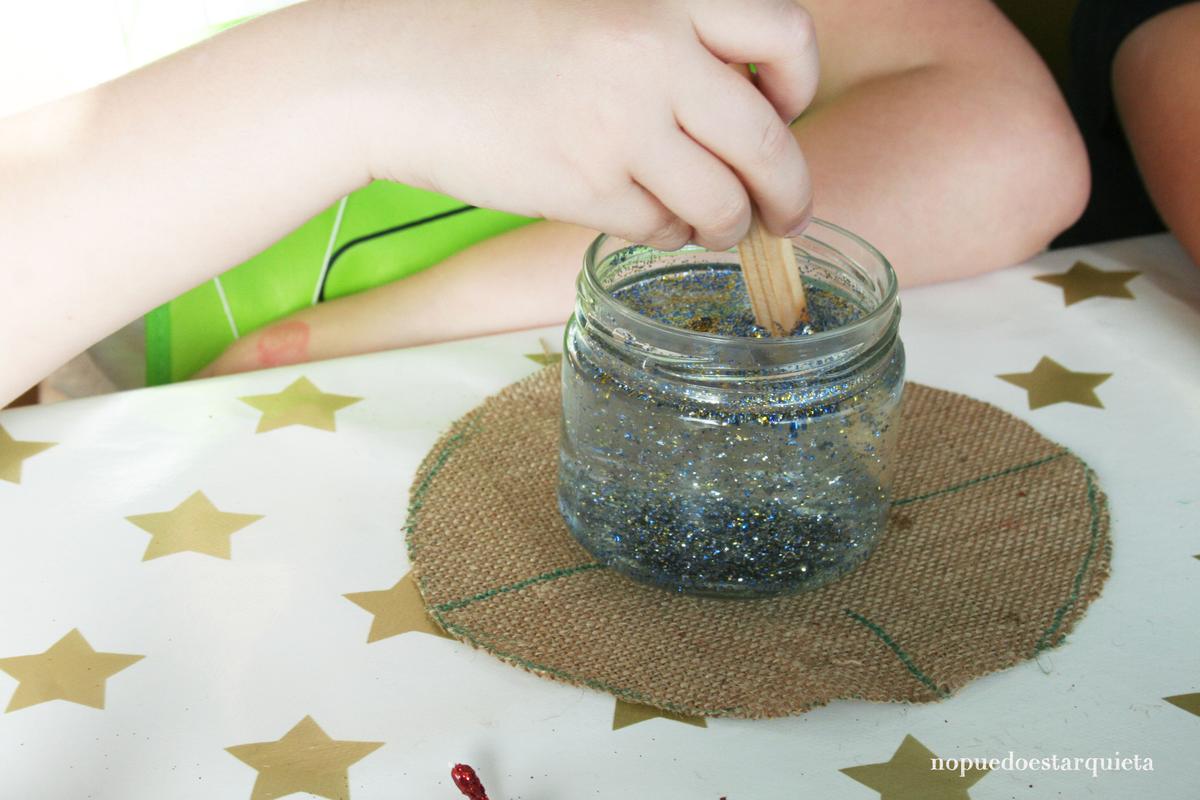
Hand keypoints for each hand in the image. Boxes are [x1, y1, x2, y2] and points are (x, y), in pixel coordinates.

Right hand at [338, 0, 817, 249]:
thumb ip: (665, 35)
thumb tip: (737, 96)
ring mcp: (623, 125)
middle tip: (785, 215)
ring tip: (711, 224)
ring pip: (722, 203)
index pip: (784, 34)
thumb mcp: (591, 4)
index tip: (785, 111)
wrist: (391, 69)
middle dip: (789, 193)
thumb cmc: (485, 33)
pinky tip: (646, 218)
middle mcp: (655, 56)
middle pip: (769, 143)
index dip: (798, 85)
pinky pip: (661, 228)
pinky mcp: (586, 185)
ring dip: (726, 224)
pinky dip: (666, 232)